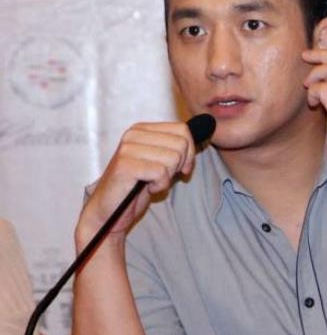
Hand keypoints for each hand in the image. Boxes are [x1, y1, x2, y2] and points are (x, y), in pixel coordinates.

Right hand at [76, 122, 194, 246]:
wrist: (110, 210)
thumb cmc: (137, 185)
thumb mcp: (161, 160)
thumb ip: (177, 146)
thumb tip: (208, 125)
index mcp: (142, 129)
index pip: (182, 130)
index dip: (189, 152)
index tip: (181, 167)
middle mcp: (133, 134)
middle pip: (181, 144)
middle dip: (178, 165)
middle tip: (161, 177)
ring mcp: (128, 148)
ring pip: (173, 158)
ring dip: (167, 177)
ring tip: (151, 181)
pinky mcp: (125, 165)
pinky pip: (161, 172)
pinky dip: (159, 185)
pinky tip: (146, 188)